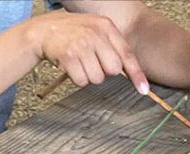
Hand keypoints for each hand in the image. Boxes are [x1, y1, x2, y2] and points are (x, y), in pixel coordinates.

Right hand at [28, 11, 148, 92]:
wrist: (45, 29)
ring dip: (89, 76)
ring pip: (97, 78)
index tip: (144, 90)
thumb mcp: (96, 31)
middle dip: (104, 71)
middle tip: (92, 62)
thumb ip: (112, 47)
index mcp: (106, 26)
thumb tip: (129, 72)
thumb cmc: (73, 33)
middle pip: (113, 70)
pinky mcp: (69, 55)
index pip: (127, 55)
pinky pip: (82, 81)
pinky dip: (77, 78)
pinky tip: (71, 66)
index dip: (137, 75)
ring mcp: (82, 44)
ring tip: (79, 62)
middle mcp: (96, 33)